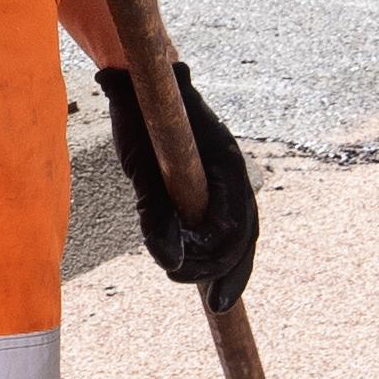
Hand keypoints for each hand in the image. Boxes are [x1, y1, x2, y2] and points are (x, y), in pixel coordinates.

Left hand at [99, 63, 258, 304]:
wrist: (137, 79)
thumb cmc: (139, 111)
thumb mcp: (140, 162)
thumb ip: (153, 207)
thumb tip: (169, 260)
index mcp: (227, 162)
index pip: (242, 226)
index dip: (232, 266)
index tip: (215, 299)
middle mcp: (228, 174)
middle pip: (242, 238)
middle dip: (223, 273)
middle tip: (193, 293)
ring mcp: (215, 180)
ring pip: (228, 236)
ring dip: (208, 265)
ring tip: (178, 278)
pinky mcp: (195, 185)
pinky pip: (209, 227)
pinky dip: (201, 252)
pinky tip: (184, 267)